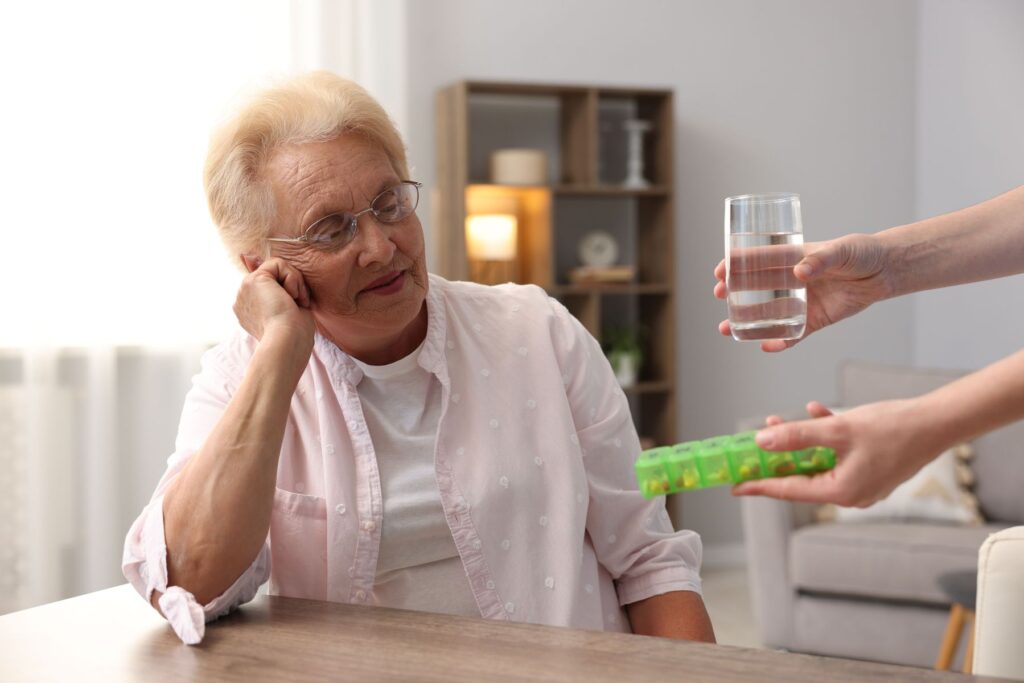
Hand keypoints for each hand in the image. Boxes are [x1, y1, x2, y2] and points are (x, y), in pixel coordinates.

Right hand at [233, 258, 313, 343]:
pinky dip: (293, 278)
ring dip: (295, 283)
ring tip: (297, 302)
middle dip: (293, 287)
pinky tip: (292, 296)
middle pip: (274, 277)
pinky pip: (279, 264)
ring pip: (277, 268)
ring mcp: (245, 289)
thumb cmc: (294, 336)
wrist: (287, 342)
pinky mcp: (253, 280)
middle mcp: (243, 299)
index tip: (296, 301)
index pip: (265, 288)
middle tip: (300, 306)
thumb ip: (281, 288)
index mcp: (250, 312)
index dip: (283, 286)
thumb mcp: (291, 310)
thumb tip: (259, 260)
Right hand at [714, 233, 894, 351]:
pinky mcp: (815, 320)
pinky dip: (779, 342)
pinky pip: (793, 334)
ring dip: (747, 321)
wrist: (885, 272)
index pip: (758, 260)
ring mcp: (802, 301)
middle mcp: (792, 280)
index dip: (736, 264)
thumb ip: (821, 259)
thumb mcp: (842, 250)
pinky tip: (764, 347)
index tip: (720, 271)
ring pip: (768, 314)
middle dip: (734, 293)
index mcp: (793, 257)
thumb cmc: (861, 253)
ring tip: (726, 328)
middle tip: (719, 297)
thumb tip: (800, 272)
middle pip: (755, 288)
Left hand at [730, 399, 945, 506]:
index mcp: (842, 492)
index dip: (760, 485)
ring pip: (818, 462)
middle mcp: (852, 494)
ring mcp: (863, 483)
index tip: (735, 486)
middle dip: (777, 457)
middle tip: (750, 448)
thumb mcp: (838, 429)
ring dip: (799, 442)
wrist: (939, 421)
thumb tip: (761, 441)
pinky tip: (814, 410)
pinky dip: (824, 436)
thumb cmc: (893, 427)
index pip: (790, 490)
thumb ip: (797, 436)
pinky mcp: (871, 468)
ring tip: (777, 422)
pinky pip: (838, 454)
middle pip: (802, 476)